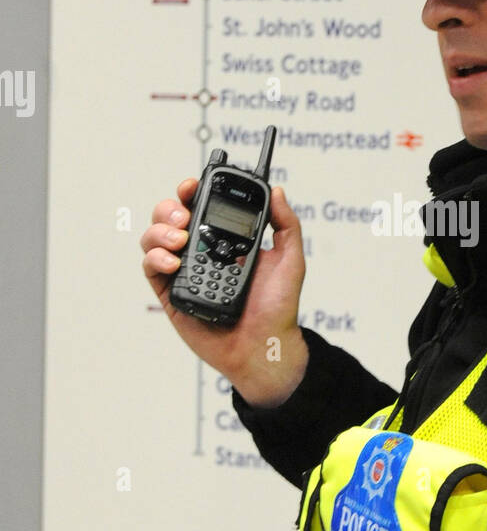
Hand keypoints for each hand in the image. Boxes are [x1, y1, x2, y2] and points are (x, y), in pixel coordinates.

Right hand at [140, 179, 308, 405]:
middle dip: (170, 208)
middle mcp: (201, 252)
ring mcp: (183, 271)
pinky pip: (151, 268)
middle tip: (184, 217)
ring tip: (179, 239)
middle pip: (171, 218)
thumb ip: (286, 224)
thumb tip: (276, 191)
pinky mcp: (171, 293)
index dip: (192, 191)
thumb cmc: (278, 308)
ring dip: (160, 231)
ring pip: (155, 238)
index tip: (193, 184)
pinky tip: (173, 261)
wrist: (265, 346)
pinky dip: (155, 257)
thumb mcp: (290, 260)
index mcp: (225, 240)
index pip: (202, 207)